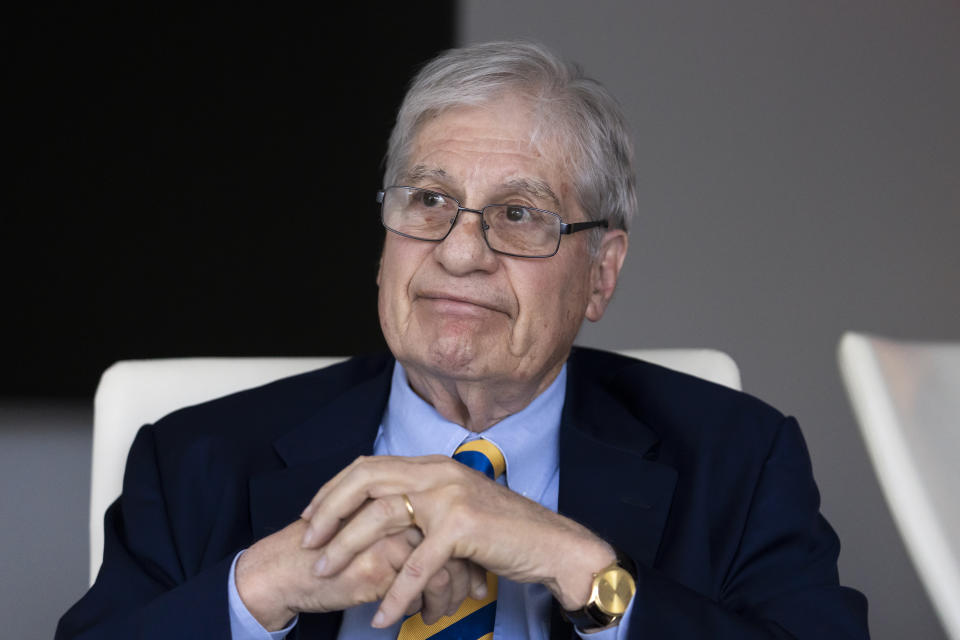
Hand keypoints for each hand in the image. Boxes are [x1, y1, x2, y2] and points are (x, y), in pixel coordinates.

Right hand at [235, 517, 485, 629]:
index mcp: (398, 497)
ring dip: (451, 596)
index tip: (475, 575)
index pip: (452, 520)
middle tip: (478, 594)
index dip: (468, 550)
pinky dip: (427, 606)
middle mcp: (398, 511)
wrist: (282, 570)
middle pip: (455, 540)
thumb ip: (403, 539)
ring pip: (445, 564)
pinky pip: (422, 586)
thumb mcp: (371, 538)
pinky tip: (423, 618)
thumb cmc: (326, 557)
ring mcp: (390, 536)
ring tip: (445, 613)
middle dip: (470, 573)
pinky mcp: (378, 565)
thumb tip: (444, 565)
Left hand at [300, 455, 614, 627]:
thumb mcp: (457, 505)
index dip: (334, 488)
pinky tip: (383, 615)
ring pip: (381, 518)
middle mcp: (438, 472)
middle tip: (307, 541)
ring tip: (326, 575)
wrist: (552, 545)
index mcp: (433, 465)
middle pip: (365, 480)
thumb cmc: (503, 532)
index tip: (312, 515)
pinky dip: (396, 593)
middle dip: (328, 510)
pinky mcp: (462, 528)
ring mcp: (450, 496)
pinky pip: (417, 565)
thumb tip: (382, 513)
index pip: (369, 465)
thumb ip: (423, 502)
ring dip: (347, 549)